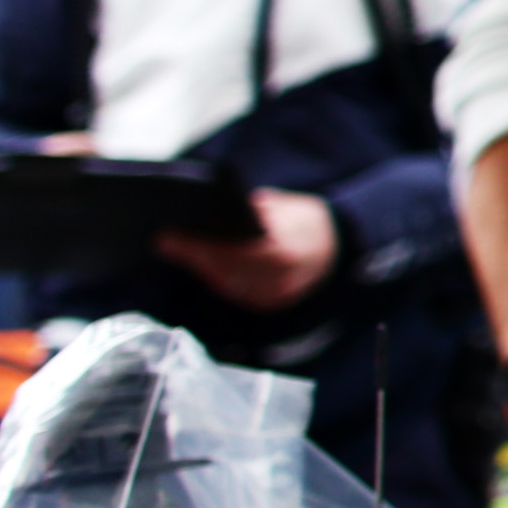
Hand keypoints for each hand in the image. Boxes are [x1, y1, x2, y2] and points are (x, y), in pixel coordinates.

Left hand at [156, 187, 341, 313]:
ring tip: (181, 250)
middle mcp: (279, 279)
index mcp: (283, 250)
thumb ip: (249, 213)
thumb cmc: (308, 219)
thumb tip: (207, 211)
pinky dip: (218, 278)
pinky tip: (204, 265)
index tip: (167, 237)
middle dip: (192, 256)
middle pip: (221, 270)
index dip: (195, 246)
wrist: (340, 244)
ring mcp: (275, 295)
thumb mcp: (282, 205)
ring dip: (201, 268)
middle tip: (167, 242)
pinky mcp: (271, 302)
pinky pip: (236, 292)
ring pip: (225, 284)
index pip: (228, 251)